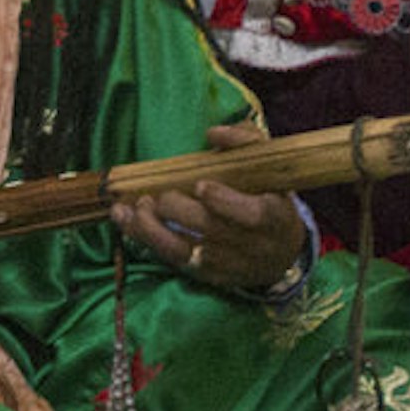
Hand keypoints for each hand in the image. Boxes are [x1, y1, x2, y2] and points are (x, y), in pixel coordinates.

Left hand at [112, 121, 306, 297]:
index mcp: (276, 216)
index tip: (200, 185)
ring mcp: (231, 265)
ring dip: (153, 230)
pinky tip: (128, 223)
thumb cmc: (270, 197)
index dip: (225, 202)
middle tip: (160, 196)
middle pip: (211, 231)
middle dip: (179, 211)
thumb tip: (213, 133)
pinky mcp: (210, 277)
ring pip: (186, 252)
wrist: (282, 252)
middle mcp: (255, 246)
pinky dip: (148, 241)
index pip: (253, 215)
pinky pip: (174, 262)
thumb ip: (246, 142)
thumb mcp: (270, 168)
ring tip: (136, 207)